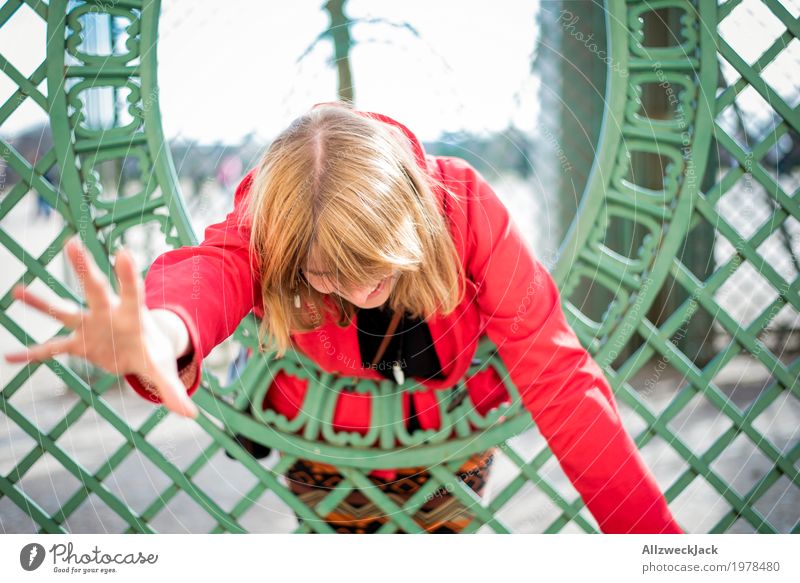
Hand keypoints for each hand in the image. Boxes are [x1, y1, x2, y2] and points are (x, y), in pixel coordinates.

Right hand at [4, 236, 198, 418]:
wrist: (141, 350)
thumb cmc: (154, 353)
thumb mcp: (162, 370)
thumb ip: (173, 390)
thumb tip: (192, 415)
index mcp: (134, 315)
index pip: (132, 292)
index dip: (127, 275)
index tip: (123, 251)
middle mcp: (108, 314)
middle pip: (95, 288)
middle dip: (84, 268)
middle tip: (71, 243)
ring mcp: (89, 326)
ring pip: (64, 311)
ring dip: (42, 303)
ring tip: (17, 290)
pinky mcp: (77, 343)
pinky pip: (51, 349)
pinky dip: (32, 354)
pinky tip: (10, 357)